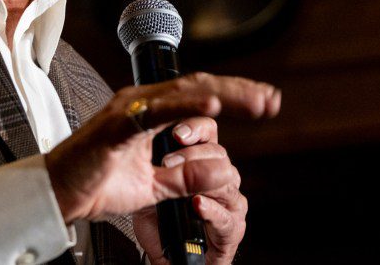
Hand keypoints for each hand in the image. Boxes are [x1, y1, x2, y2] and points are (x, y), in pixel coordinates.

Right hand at [43, 73, 278, 225]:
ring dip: (223, 96)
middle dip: (239, 91)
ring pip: (183, 93)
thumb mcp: (152, 186)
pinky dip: (186, 108)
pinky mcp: (116, 126)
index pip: (198, 95)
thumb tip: (222, 168)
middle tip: (272, 100)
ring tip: (256, 103)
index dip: (233, 95)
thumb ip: (185, 176)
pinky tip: (213, 107)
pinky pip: (156, 112)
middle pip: (198, 87)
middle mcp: (140, 102)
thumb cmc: (96, 184)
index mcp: (148, 111)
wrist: (56, 194)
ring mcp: (128, 109)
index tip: (266, 103)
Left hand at [131, 117, 246, 264]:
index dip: (196, 128)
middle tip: (167, 161)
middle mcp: (220, 177)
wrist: (162, 256)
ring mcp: (230, 203)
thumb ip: (153, 161)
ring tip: (176, 177)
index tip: (176, 133)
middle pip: (219, 154)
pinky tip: (197, 205)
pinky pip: (227, 217)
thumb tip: (147, 134)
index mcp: (202, 160)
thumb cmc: (155, 217)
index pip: (208, 132)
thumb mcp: (147, 184)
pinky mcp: (232, 229)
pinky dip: (212, 211)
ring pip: (228, 181)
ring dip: (201, 178)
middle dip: (193, 154)